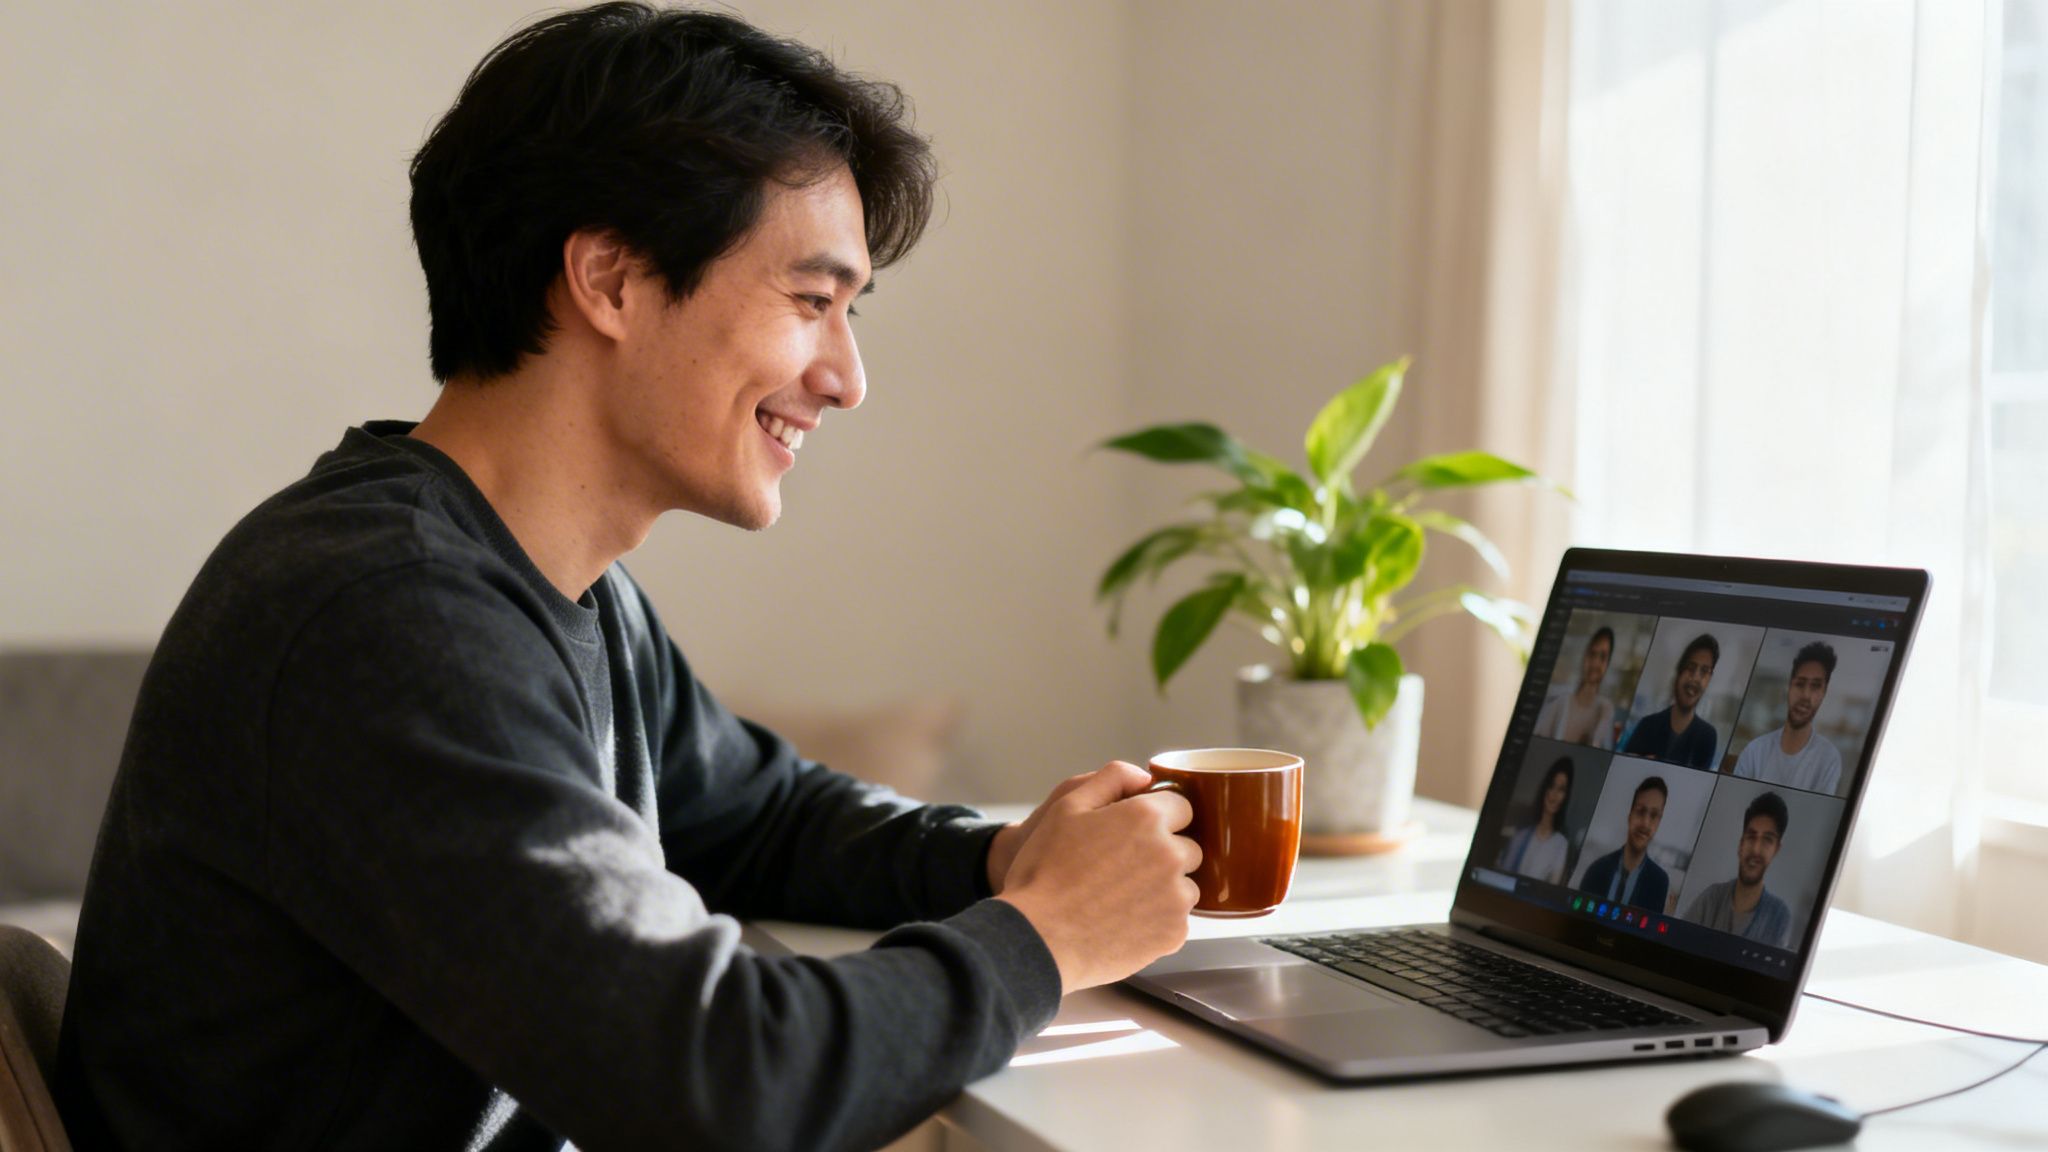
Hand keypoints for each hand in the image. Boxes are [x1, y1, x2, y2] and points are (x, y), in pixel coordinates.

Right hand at [995, 761, 1200, 992]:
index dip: (1158, 817)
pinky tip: (1124, 921)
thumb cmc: (1045, 872)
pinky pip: (1178, 920)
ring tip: (1121, 898)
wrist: (1038, 938)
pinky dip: (1159, 920)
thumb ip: (1111, 779)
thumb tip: (1145, 776)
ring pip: (1186, 885)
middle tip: (1122, 868)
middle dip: (1165, 852)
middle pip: (1188, 846)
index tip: (1135, 833)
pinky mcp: (1175, 933)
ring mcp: (1176, 897)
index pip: (1181, 807)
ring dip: (1165, 888)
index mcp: (1147, 818)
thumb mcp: (1066, 807)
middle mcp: (1170, 854)